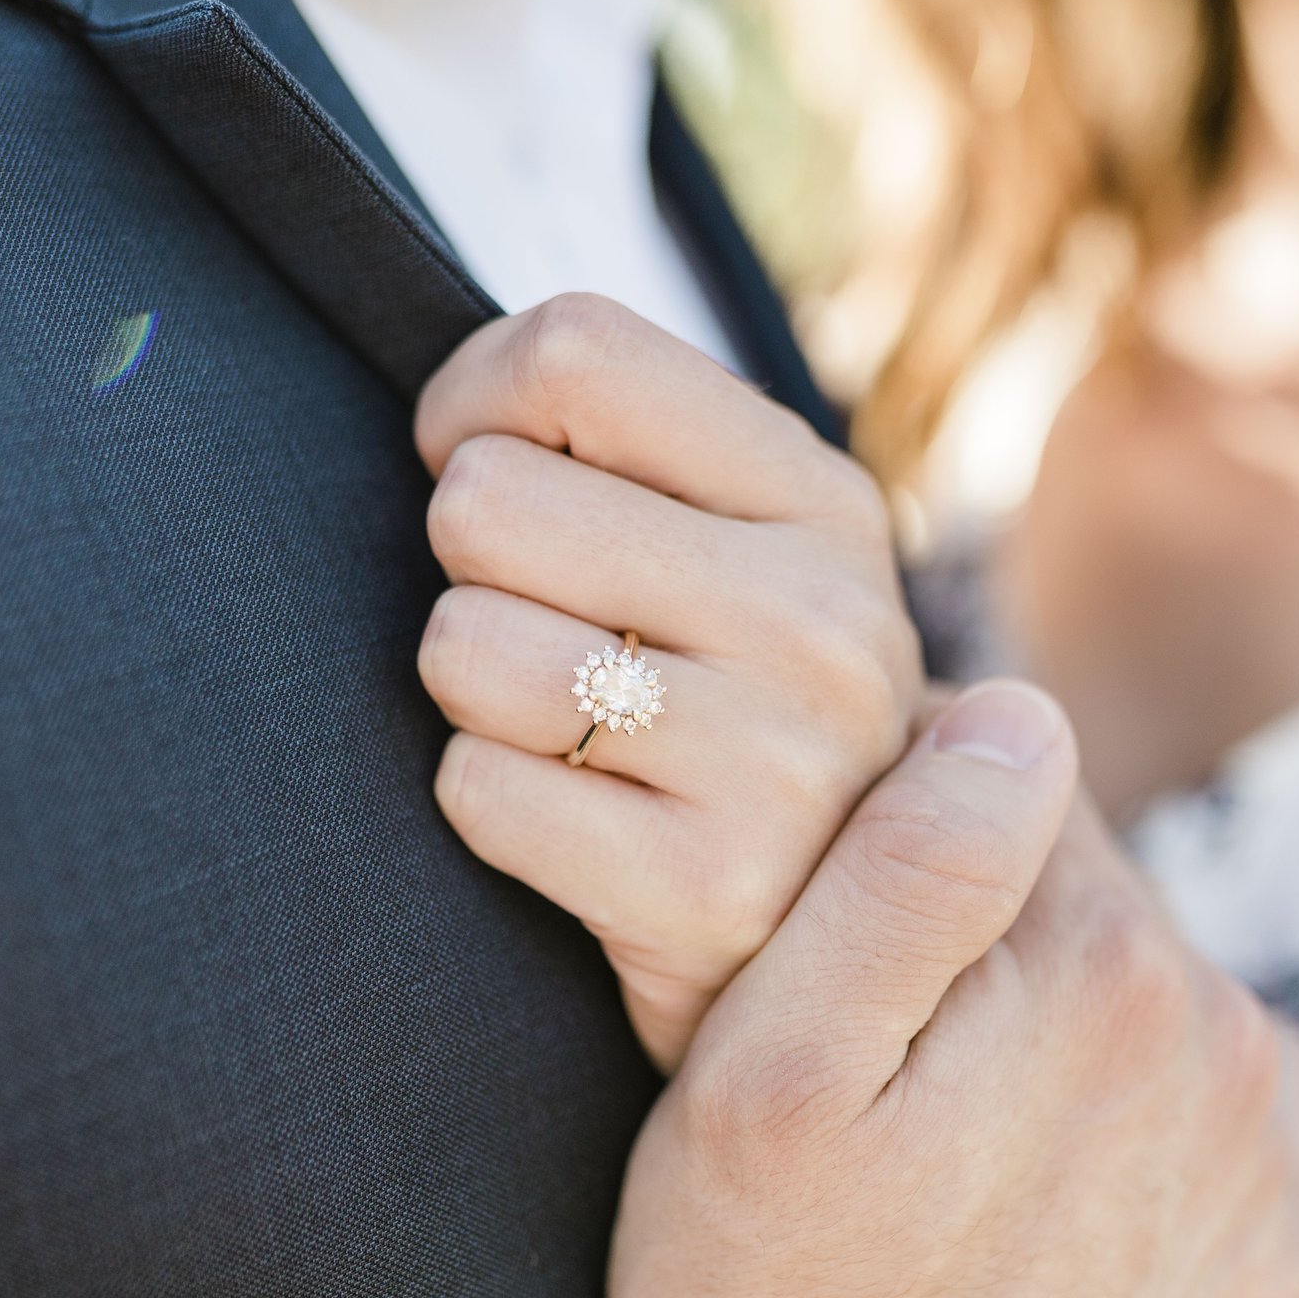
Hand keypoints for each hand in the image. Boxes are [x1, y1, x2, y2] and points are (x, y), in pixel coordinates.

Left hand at [414, 294, 923, 1069]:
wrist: (842, 946)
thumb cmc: (736, 705)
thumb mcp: (748, 553)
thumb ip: (633, 449)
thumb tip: (456, 419)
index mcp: (826, 502)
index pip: (576, 351)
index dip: (474, 403)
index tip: (481, 465)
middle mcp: (821, 619)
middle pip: (484, 499)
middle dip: (471, 563)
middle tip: (544, 623)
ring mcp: (774, 761)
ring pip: (462, 644)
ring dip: (471, 688)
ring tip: (559, 724)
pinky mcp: (702, 888)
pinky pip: (472, 786)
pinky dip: (485, 798)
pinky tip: (569, 815)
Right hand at [608, 681, 1298, 1297]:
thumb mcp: (766, 1073)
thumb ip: (899, 872)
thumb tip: (1012, 714)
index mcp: (1106, 975)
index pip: (1015, 788)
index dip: (900, 831)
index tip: (830, 928)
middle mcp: (1227, 1054)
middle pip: (1085, 898)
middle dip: (981, 936)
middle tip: (868, 1058)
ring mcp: (1263, 1168)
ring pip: (1138, 1004)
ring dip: (1045, 1030)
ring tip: (929, 1145)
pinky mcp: (1260, 1258)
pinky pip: (1182, 1119)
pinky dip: (1104, 1130)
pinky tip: (1005, 1203)